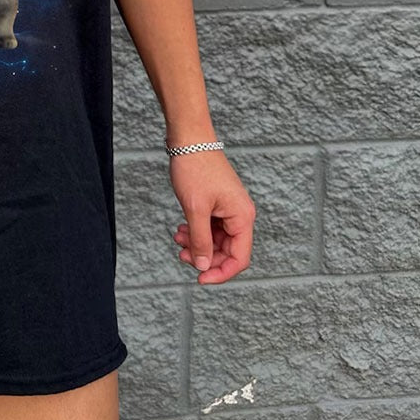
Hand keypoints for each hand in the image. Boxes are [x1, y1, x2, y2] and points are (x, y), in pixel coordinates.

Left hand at [169, 148, 255, 283]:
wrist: (189, 140)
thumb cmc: (194, 169)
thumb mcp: (195, 209)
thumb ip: (200, 240)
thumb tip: (203, 267)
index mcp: (242, 218)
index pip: (239, 258)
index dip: (220, 272)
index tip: (199, 279)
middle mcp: (240, 215)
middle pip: (227, 251)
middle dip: (204, 256)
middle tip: (181, 253)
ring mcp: (228, 209)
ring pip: (216, 239)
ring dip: (197, 243)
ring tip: (177, 238)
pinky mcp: (217, 203)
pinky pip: (210, 227)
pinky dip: (195, 231)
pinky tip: (180, 229)